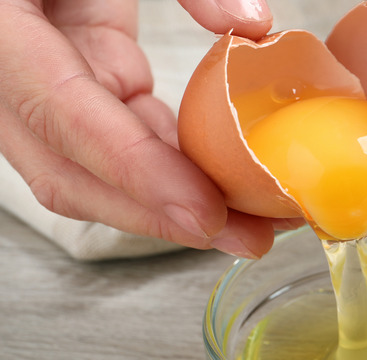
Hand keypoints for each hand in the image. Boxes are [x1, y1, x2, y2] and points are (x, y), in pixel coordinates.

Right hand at [0, 0, 287, 257]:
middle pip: (70, 170)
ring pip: (91, 169)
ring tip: (247, 226)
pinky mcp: (71, 80)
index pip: (61, 113)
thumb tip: (252, 24)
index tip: (202, 211)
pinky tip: (219, 183)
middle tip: (244, 239)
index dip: (133, 170)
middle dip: (159, 215)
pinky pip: (116, 136)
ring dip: (170, 203)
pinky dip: (167, 165)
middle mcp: (2, 67)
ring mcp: (34, 82)